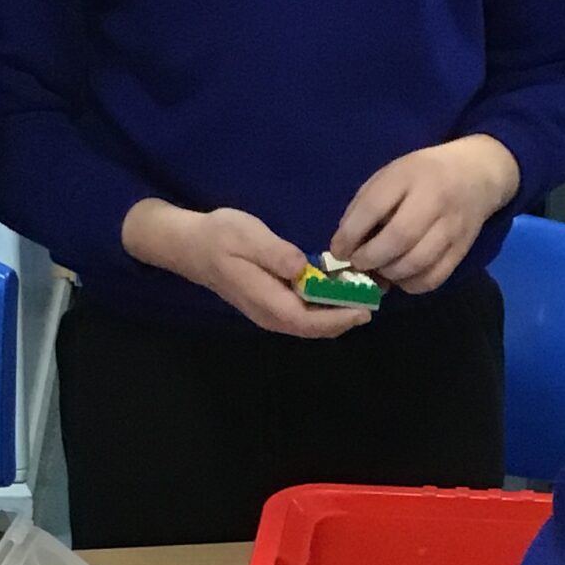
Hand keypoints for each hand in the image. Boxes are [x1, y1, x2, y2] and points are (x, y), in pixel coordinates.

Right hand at [121, 201, 371, 339]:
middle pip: (314, 328)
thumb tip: (302, 268)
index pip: (310, 321)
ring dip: (337, 315)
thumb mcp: (247, 237)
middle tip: (374, 299)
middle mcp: (270, 314)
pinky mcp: (270, 304)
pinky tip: (338, 292)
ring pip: (309, 324)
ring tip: (363, 296)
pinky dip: (323, 309)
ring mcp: (269, 312)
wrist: (189, 245)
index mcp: (267, 301)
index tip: (365, 307)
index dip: (339, 318)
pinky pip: (302, 315)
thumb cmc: (218, 237)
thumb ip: (276, 254)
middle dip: (345, 318)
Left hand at [331, 136, 519, 293]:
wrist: (476, 175)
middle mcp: (434, 200)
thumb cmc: (421, 175)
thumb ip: (365, 206)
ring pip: (416, 263)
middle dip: (369, 258)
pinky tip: (402, 276)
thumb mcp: (390, 176)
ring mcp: (452, 227)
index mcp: (409, 175)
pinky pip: (433, 278)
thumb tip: (344, 245)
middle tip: (358, 263)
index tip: (338, 250)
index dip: (350, 234)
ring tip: (379, 269)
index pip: (374, 207)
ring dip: (389, 273)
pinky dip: (411, 284)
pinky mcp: (462, 250)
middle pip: (398, 238)